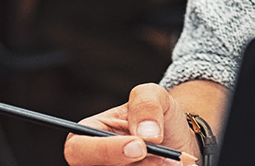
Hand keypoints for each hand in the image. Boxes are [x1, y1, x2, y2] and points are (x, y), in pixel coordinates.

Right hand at [64, 83, 199, 165]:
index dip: (106, 151)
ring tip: (175, 161)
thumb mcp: (153, 95)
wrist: (175, 138)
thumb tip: (145, 132)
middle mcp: (93, 161)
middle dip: (138, 164)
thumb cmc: (155, 116)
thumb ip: (146, 104)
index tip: (140, 147)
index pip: (78, 150)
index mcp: (87, 135)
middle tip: (168, 158)